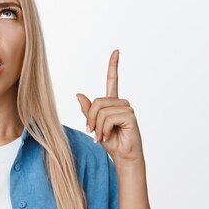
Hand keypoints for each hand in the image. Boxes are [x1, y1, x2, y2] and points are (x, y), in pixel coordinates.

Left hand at [75, 49, 144, 166]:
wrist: (122, 157)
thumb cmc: (111, 142)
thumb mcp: (94, 125)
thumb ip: (87, 111)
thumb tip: (78, 94)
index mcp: (112, 103)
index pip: (113, 80)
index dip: (113, 66)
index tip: (116, 51)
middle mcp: (121, 103)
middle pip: (97, 102)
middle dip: (90, 119)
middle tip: (93, 133)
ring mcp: (127, 108)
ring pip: (101, 111)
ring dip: (97, 127)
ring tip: (102, 136)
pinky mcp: (130, 116)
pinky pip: (108, 118)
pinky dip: (104, 129)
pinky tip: (109, 136)